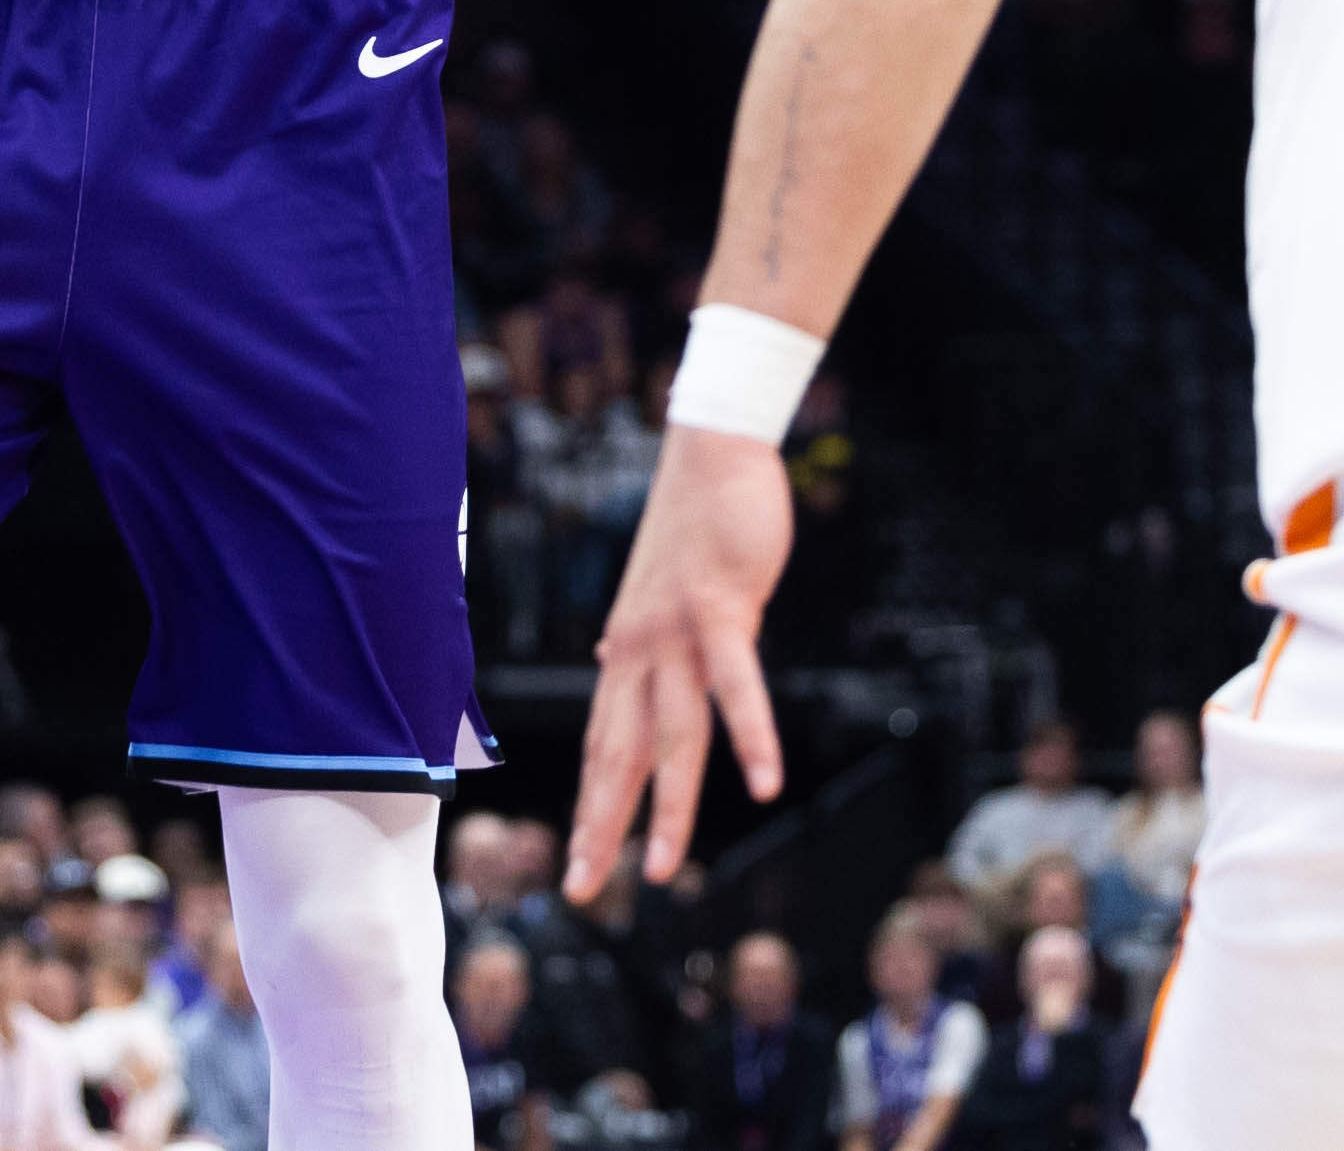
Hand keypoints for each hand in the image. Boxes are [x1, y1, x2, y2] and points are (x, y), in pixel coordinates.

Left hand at [562, 426, 793, 903]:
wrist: (710, 452)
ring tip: (660, 872)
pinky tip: (764, 784)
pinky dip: (751, 737)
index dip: (591, 809)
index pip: (601, 746)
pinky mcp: (718, 611)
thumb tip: (609, 663)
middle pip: (617, 756)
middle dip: (599, 828)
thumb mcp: (658, 593)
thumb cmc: (692, 523)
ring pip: (670, 738)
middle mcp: (635, 650)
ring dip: (669, 808)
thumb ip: (640, 639)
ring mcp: (674, 633)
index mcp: (624, 652)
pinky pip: (735, 687)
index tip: (579, 865)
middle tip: (581, 891)